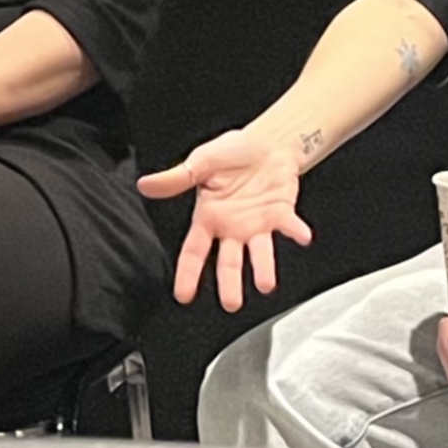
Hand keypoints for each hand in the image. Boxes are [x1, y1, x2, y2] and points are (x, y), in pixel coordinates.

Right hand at [137, 129, 314, 311]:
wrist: (266, 143)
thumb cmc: (231, 154)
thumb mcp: (200, 162)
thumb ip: (176, 178)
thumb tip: (145, 185)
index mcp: (209, 218)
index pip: (195, 251)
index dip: (188, 274)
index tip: (183, 296)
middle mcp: (233, 228)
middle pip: (229, 262)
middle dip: (230, 284)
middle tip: (231, 304)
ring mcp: (258, 224)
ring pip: (260, 253)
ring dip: (264, 268)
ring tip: (265, 284)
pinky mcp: (281, 214)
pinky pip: (289, 226)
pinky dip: (296, 232)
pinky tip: (302, 236)